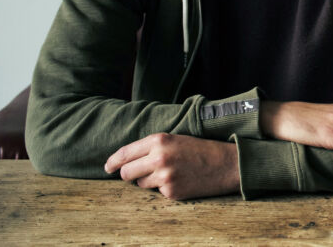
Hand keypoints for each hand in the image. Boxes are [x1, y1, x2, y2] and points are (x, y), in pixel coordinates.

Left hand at [104, 133, 238, 200]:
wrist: (225, 163)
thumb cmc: (200, 149)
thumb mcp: (175, 139)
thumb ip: (151, 147)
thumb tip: (126, 162)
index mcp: (158, 140)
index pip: (125, 153)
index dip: (113, 162)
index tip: (107, 167)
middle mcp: (158, 158)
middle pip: (126, 173)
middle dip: (128, 175)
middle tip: (137, 174)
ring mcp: (164, 177)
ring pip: (140, 184)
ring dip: (148, 181)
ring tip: (169, 173)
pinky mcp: (171, 192)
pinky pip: (156, 192)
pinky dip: (164, 189)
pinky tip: (180, 180)